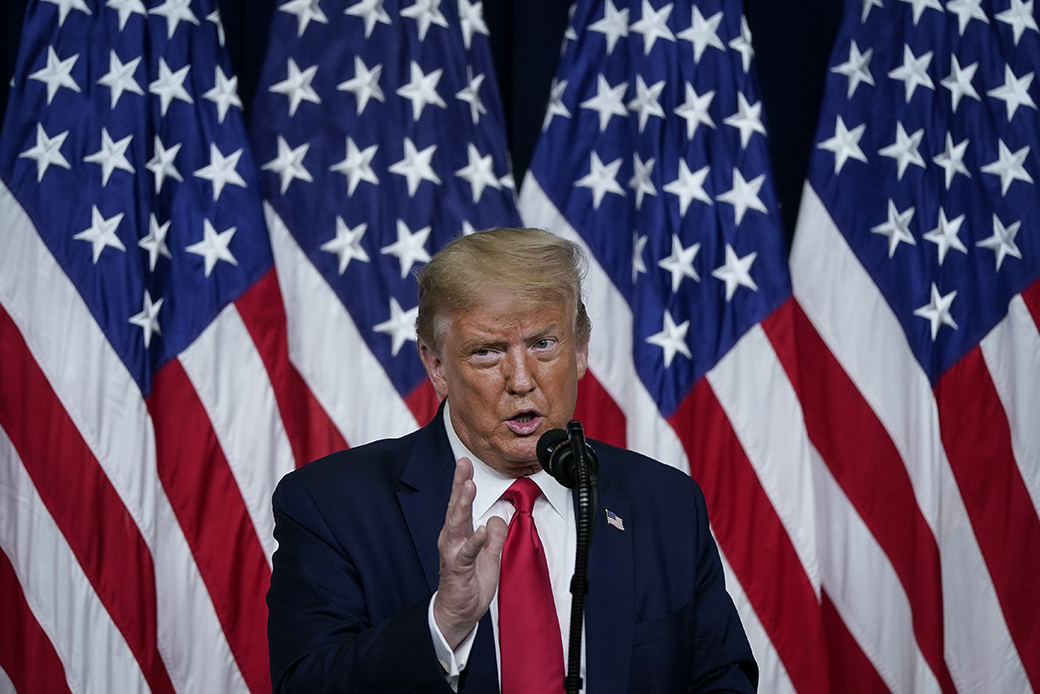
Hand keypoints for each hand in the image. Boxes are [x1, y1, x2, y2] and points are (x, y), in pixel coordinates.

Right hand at [432, 457, 507, 649]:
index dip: (463, 482)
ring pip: (458, 524)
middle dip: (459, 484)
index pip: (461, 504)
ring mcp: (454, 553)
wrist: (459, 613)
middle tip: (463, 464)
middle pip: (456, 507)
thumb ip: (493, 536)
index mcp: (459, 534)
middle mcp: (452, 540)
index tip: (465, 463)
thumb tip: (498, 519)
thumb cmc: (470, 584)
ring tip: (468, 486)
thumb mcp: (489, 555)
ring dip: (463, 504)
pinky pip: (468, 553)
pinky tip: (481, 529)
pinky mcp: (459, 569)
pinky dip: (475, 540)